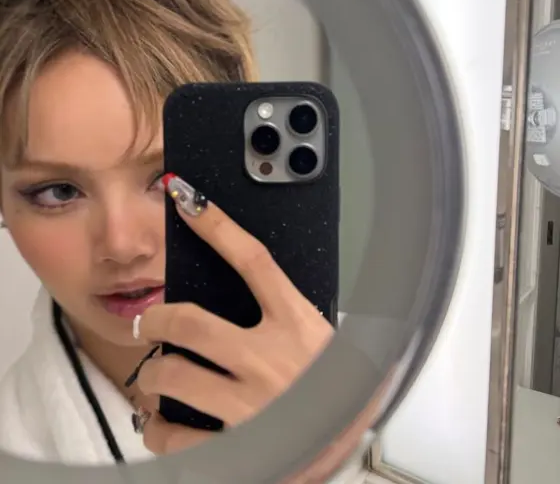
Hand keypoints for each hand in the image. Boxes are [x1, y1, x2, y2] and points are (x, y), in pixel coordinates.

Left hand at [134, 174, 333, 454]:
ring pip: (174, 376)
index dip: (217, 226)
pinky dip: (157, 428)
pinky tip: (161, 423)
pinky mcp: (239, 447)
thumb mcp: (320, 337)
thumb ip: (285, 314)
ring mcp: (252, 404)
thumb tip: (243, 287)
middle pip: (191, 323)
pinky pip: (176, 436)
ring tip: (153, 377)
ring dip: (152, 375)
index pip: (253, 260)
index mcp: (297, 325)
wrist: (352, 443)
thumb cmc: (339, 386)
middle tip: (149, 322)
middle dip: (158, 318)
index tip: (188, 200)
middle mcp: (272, 359)